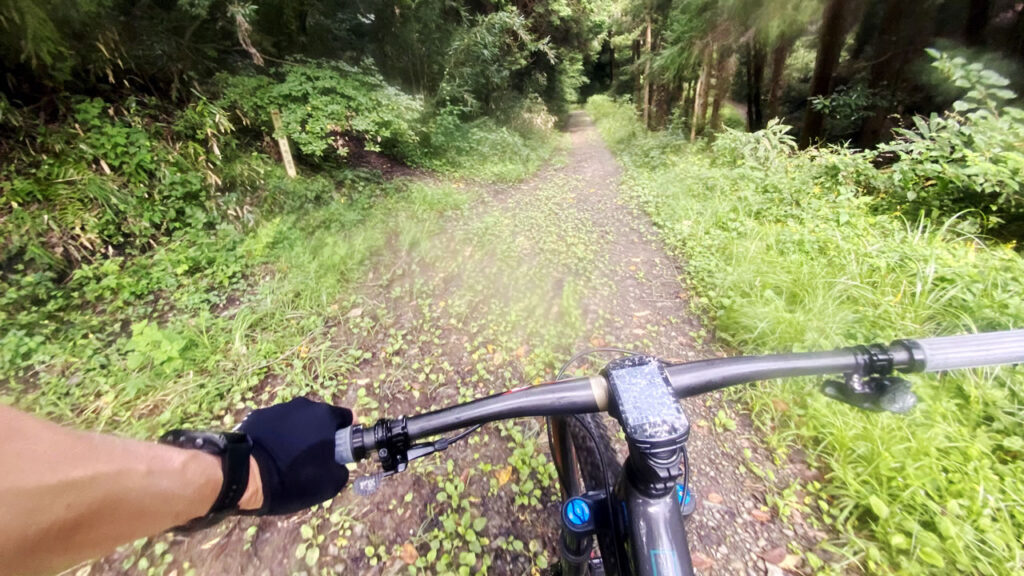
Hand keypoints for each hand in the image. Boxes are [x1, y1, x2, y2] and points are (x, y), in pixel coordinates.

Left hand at [238, 398, 352, 514]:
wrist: (245, 477)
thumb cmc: (293, 479)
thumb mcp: (330, 483)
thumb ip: (342, 468)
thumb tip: (338, 464)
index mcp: (325, 416)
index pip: (346, 418)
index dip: (347, 434)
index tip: (341, 449)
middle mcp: (304, 406)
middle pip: (320, 417)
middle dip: (321, 434)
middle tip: (315, 458)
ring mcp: (278, 409)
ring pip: (297, 420)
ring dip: (298, 435)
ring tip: (289, 459)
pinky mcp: (257, 416)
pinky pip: (275, 425)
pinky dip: (277, 436)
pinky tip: (271, 455)